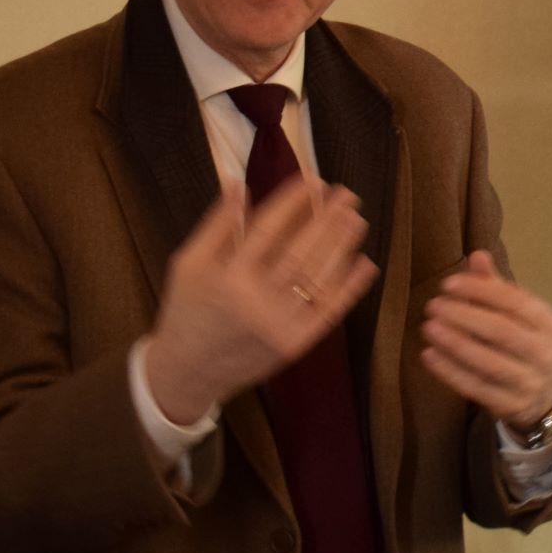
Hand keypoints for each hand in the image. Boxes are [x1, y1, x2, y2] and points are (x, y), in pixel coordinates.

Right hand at [145, 177, 377, 424]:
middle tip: (346, 195)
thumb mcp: (189, 264)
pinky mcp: (296, 344)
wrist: (188, 371)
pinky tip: (365, 262)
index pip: (268, 230)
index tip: (312, 181)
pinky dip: (351, 286)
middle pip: (301, 252)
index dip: (293, 203)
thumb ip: (217, 225)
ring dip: (342, 246)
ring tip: (356, 219)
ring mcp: (280, 325)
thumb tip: (239, 183)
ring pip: (319, 278)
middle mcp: (257, 302)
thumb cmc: (187, 310)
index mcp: (228, 278)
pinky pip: (330, 310)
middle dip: (327, 220)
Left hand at [422, 251, 551, 430]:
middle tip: (433, 305)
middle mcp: (542, 352)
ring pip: (489, 363)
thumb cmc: (525, 342)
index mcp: (546, 322)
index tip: (447, 283)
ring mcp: (528, 382)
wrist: (547, 395)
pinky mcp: (510, 406)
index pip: (515, 302)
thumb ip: (496, 287)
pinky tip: (429, 356)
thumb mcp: (519, 314)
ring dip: (456, 345)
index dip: (481, 291)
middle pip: (502, 332)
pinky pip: (477, 389)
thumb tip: (477, 255)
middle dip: (465, 317)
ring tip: (428, 328)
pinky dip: (451, 373)